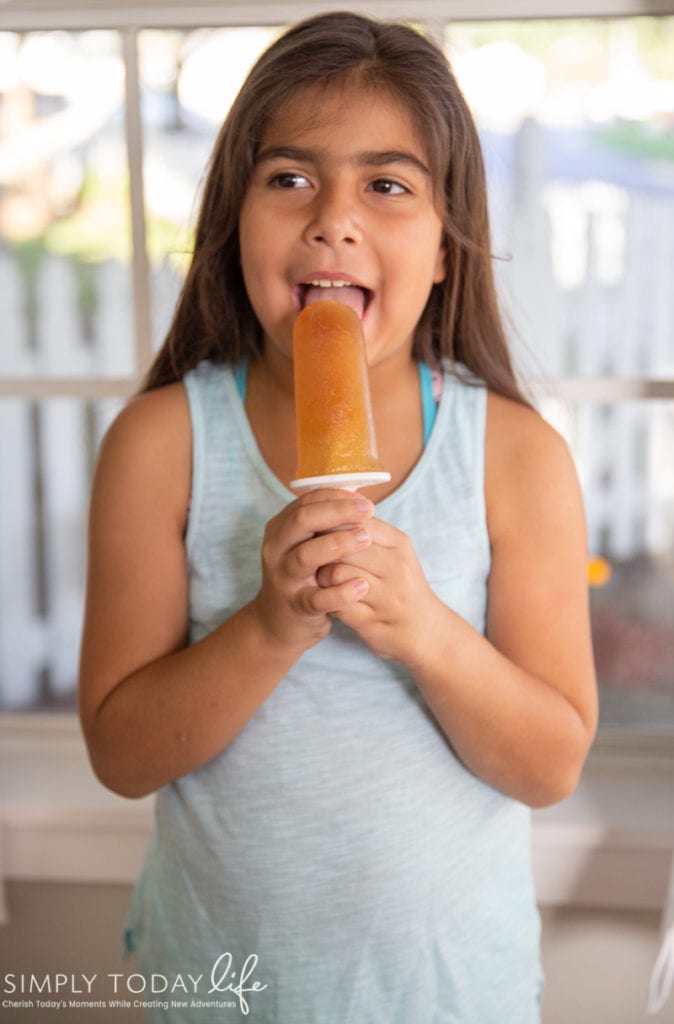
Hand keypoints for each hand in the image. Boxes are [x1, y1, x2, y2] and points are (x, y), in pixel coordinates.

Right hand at [251, 489, 374, 651]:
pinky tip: (362, 585)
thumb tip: (359, 501)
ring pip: (306, 556)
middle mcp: (277, 550)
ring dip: (338, 544)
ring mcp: (284, 579)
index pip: (306, 502)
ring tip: (366, 539)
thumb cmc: (303, 577)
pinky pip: (317, 598)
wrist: (278, 624)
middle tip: (368, 511)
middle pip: (303, 521)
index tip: (364, 500)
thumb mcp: (306, 545)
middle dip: (338, 512)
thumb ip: (325, 525)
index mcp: (280, 529)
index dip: (336, 497)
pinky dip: (340, 592)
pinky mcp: (296, 606)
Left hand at [316, 518, 441, 664]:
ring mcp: (386, 597)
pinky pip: (337, 603)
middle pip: (344, 544)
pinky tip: (329, 601)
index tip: (317, 534)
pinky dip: (327, 600)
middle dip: (323, 550)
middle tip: (315, 558)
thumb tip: (327, 507)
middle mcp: (396, 567)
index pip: (356, 520)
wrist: (427, 633)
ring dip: (322, 576)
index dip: (330, 525)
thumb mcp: (392, 554)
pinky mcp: (373, 623)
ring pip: (338, 572)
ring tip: (322, 581)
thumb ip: (365, 533)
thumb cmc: (402, 588)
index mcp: (398, 544)